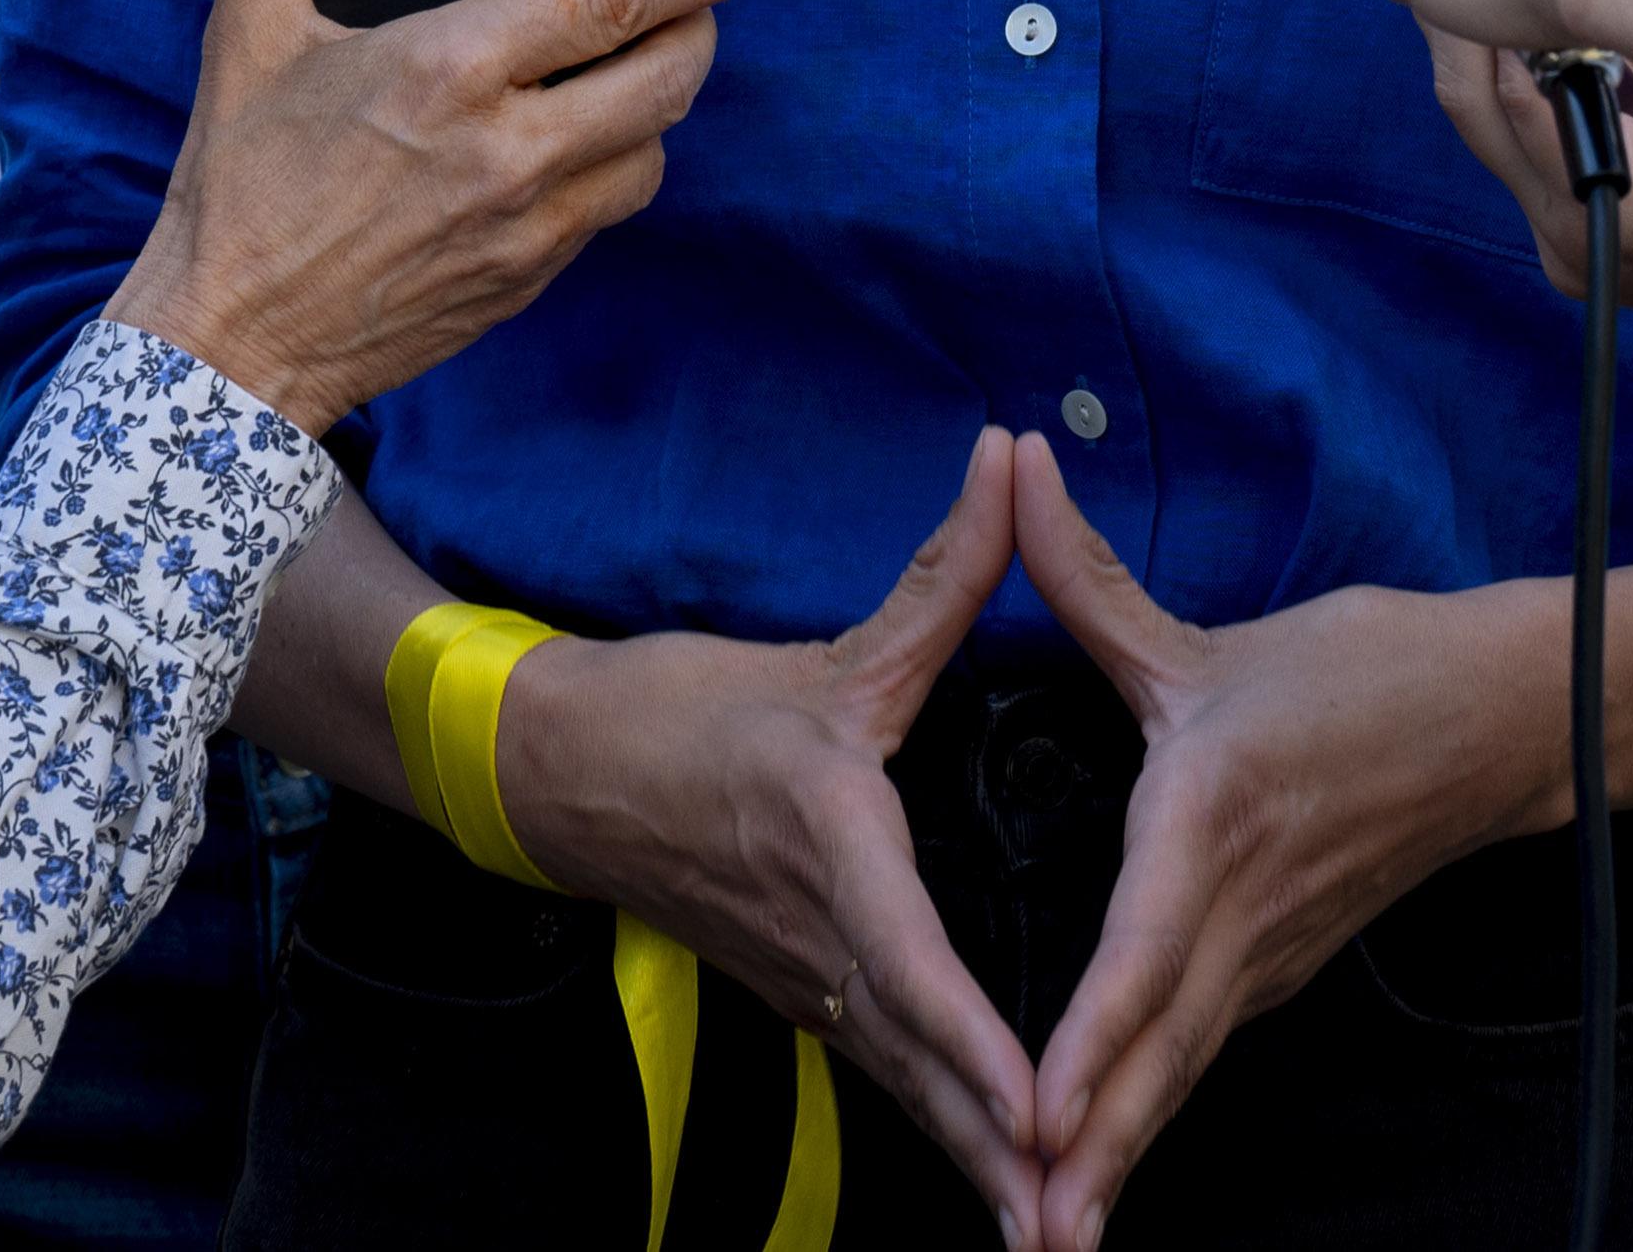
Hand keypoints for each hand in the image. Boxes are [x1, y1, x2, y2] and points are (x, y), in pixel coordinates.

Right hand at [112, 0, 761, 429]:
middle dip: (700, 24)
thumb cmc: (238, 186)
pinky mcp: (525, 282)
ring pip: (652, 150)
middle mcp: (509, 150)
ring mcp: (527, 227)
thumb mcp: (241, 33)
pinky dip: (612, 166)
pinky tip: (576, 143)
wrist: (230, 343)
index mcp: (450, 70)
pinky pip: (606, 211)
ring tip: (633, 66)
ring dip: (658, 102)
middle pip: (668, 76)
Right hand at [498, 435, 1047, 1228]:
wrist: (563, 774)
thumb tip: (1010, 458)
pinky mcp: (808, 999)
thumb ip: (940, 572)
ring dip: (978, 1165)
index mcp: (831, 851)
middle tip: (1070, 1225)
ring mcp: (809, 982)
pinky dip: (949, 1135)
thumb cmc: (691, 714)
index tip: (1036, 1105)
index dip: (974, 1042)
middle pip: (921, 1064)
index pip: (910, 964)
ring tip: (1055, 1238)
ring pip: (907, 1089)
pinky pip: (891, 1080)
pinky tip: (1004, 1185)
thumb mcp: (829, 650)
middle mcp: (820, 939)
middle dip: (998, 1151)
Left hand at [1005, 434, 1547, 1248]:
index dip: (1090, 1043)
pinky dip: (1147, 1120)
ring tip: (1052, 1237)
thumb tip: (1014, 468)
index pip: (1144, 953)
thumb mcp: (1212, 633)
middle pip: (1158, 1054)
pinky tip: (1095, 1170)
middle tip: (1031, 1236)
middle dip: (1090, 1154)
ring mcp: (1269, 953)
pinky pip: (1200, 1058)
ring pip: (1180, 1073)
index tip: (1037, 1114)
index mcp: (1212, 823)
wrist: (1502, 720)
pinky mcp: (1279, 968)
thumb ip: (1088, 575)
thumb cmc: (1360, 671)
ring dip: (1118, 1157)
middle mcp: (1242, 910)